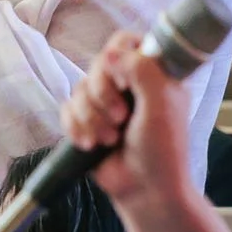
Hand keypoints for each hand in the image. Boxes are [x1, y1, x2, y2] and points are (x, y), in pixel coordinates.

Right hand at [61, 28, 197, 214]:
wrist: (145, 190)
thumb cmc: (163, 149)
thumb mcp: (162, 103)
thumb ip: (142, 69)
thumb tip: (111, 52)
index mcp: (152, 73)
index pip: (126, 41)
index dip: (119, 57)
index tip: (126, 81)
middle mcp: (127, 84)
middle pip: (98, 63)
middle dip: (104, 93)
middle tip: (121, 117)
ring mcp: (105, 103)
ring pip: (80, 89)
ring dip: (93, 117)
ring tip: (111, 138)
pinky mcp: (86, 122)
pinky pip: (67, 110)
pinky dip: (77, 128)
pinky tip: (92, 145)